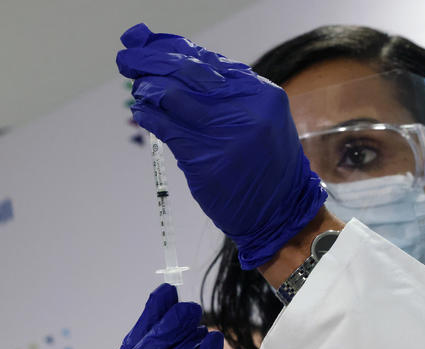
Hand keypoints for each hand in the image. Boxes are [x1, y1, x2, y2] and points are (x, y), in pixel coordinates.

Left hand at [116, 23, 326, 268]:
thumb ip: (231, 95)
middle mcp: (247, 111)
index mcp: (263, 95)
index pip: (211, 62)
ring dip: (149, 88)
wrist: (279, 211)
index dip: (175, 49)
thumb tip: (182, 68)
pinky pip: (168, 129)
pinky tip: (142, 110)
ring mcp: (226, 136)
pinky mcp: (206, 160)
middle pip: (189, 73)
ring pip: (175, 98)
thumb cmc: (267, 165)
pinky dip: (151, 116)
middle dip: (154, 62)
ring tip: (138, 85)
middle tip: (129, 58)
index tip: (151, 44)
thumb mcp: (261, 120)